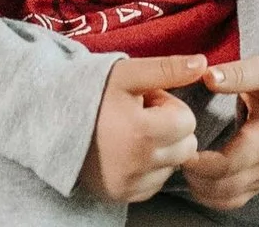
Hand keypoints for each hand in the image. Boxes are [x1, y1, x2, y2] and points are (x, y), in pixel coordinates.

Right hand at [81, 54, 208, 203]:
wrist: (55, 122)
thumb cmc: (94, 92)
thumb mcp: (128, 73)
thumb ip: (168, 68)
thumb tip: (203, 63)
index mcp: (140, 132)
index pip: (187, 122)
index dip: (170, 107)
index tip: (147, 102)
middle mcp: (137, 165)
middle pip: (185, 147)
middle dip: (170, 129)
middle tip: (141, 116)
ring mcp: (129, 185)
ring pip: (172, 166)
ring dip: (161, 148)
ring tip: (133, 132)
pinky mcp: (122, 196)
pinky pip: (156, 183)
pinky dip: (149, 167)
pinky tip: (128, 151)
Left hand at [177, 57, 258, 209]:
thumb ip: (235, 74)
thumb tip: (207, 76)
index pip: (225, 166)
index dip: (199, 163)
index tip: (180, 148)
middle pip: (223, 188)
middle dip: (196, 177)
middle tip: (176, 155)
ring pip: (228, 199)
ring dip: (203, 189)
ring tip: (186, 165)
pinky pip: (235, 199)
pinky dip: (215, 196)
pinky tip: (200, 178)